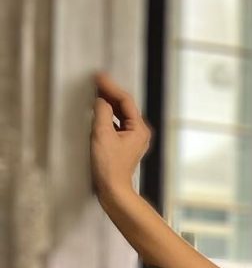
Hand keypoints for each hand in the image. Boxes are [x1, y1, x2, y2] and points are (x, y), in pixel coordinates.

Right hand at [91, 72, 151, 204]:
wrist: (113, 190)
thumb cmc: (109, 166)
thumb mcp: (102, 134)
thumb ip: (103, 112)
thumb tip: (101, 100)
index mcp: (139, 128)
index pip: (125, 100)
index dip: (110, 86)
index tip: (98, 76)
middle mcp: (139, 133)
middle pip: (124, 106)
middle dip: (109, 92)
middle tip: (95, 80)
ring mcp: (133, 140)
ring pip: (121, 115)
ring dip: (108, 103)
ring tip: (95, 92)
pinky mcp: (124, 146)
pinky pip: (117, 124)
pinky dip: (107, 115)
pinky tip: (98, 112)